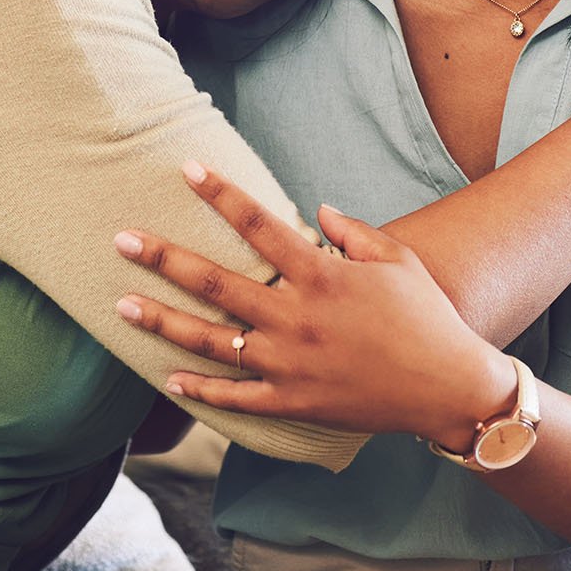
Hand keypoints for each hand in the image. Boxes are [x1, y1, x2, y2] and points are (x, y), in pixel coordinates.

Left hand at [115, 164, 514, 449]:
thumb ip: (354, 232)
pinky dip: (202, 389)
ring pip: (211, 341)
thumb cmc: (427, 318)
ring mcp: (289, 363)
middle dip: (164, 259)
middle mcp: (296, 318)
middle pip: (215, 283)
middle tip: (121, 240)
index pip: (259, 225)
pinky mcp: (294, 401)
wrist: (448, 388)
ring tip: (121, 305)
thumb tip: (318, 210)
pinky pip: (237, 397)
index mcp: (321, 276)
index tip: (187, 168)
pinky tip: (167, 378)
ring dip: (163, 322)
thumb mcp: (397, 260)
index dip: (221, 194)